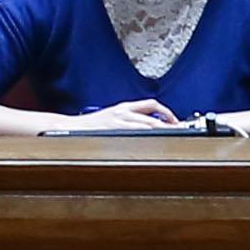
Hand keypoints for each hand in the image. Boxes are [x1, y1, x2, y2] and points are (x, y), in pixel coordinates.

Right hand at [69, 99, 188, 132]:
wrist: (69, 128)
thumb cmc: (90, 127)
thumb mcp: (111, 118)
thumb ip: (128, 121)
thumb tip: (147, 128)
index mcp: (123, 107)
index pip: (151, 104)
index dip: (166, 112)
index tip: (175, 120)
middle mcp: (123, 112)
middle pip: (153, 116)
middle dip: (169, 123)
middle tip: (180, 130)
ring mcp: (118, 122)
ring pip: (146, 125)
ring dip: (161, 131)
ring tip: (172, 138)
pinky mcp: (112, 131)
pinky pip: (134, 134)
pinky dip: (145, 138)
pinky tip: (153, 144)